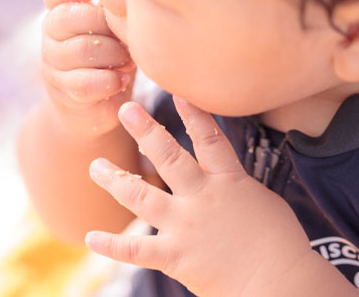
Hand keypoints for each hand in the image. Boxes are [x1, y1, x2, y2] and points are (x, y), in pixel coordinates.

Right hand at [41, 0, 135, 136]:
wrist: (97, 106)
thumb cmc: (110, 60)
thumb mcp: (112, 33)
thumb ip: (110, 15)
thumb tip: (121, 6)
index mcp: (62, 16)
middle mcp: (51, 38)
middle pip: (69, 18)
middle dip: (106, 26)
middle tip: (127, 40)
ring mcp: (53, 66)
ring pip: (80, 50)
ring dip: (113, 55)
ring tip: (128, 62)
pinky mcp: (64, 93)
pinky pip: (84, 83)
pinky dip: (109, 81)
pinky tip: (122, 80)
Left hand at [85, 96, 312, 295]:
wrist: (280, 283)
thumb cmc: (280, 243)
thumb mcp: (262, 201)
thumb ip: (234, 184)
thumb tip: (222, 173)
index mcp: (228, 181)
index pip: (209, 138)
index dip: (193, 113)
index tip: (176, 92)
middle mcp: (201, 198)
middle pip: (169, 157)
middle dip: (146, 131)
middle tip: (126, 109)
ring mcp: (184, 226)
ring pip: (142, 196)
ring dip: (115, 180)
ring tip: (95, 165)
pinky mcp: (174, 256)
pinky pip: (137, 249)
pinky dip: (112, 246)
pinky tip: (90, 238)